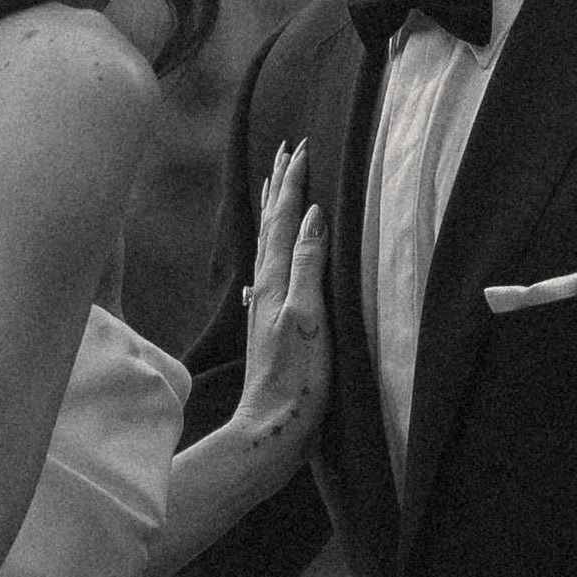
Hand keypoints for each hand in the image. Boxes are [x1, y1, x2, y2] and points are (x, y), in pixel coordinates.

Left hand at [232, 142, 330, 466]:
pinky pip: (271, 271)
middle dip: (280, 189)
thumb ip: (309, 266)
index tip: (301, 149)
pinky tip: (269, 260)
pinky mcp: (271, 325)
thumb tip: (311, 216)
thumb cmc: (297, 379)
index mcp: (275, 282)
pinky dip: (274, 251)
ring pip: (268, 246)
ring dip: (274, 215)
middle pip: (271, 227)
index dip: (292, 184)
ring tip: (276, 190)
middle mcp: (265, 288)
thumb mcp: (308, 318)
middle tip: (287, 153)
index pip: (284, 220)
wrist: (272, 428)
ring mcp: (265, 307)